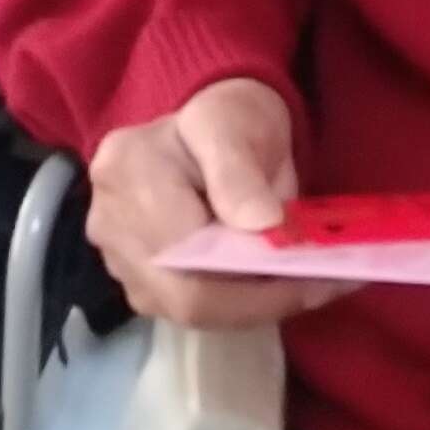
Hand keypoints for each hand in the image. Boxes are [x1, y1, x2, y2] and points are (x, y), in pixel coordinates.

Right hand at [87, 78, 356, 332]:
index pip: (184, 253)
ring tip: (306, 284)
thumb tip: (262, 227)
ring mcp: (117, 256)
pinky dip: (239, 304)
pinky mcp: (138, 280)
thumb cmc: (227, 117)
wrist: (212, 129)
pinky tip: (276, 285)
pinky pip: (190, 310)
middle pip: (184, 297)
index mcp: (125, 169)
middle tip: (321, 285)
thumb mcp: (235, 125)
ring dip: (253, 305)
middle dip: (259, 300)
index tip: (314, 276)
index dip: (249, 280)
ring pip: (189, 312)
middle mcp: (108, 220)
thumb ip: (240, 173)